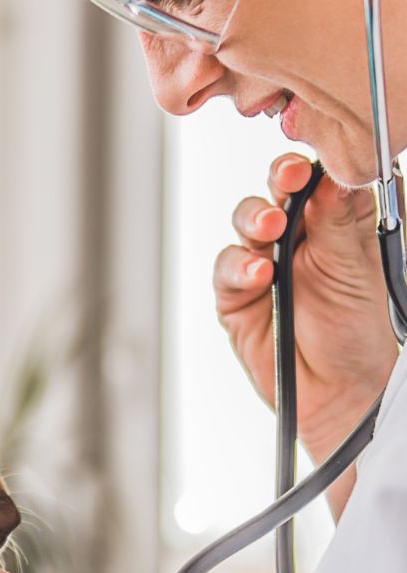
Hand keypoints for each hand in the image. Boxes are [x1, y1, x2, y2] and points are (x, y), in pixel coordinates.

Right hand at [216, 153, 396, 461]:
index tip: (313, 162)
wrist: (341, 393)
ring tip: (270, 229)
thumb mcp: (359, 268)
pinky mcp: (236, 296)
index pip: (318, 179)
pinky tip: (259, 275)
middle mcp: (298, 238)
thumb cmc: (361, 332)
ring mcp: (264, 265)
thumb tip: (332, 174)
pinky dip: (239, 267)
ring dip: (254, 219)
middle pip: (277, 193)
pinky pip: (227, 269)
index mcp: (336, 224)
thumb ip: (341, 221)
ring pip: (246, 223)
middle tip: (288, 181)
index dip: (313, 165)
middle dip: (279, 182)